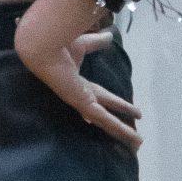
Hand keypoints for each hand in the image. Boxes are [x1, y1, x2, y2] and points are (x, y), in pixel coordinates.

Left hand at [14, 13, 141, 151]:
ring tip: (137, 144)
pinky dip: (120, 130)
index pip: (100, 95)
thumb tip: (109, 36)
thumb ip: (96, 42)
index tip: (121, 109)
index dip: (113, 103)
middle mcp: (79, 95)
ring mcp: (81, 102)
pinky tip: (132, 140)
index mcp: (78, 82)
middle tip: (133, 131)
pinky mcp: (83, 104)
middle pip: (104, 113)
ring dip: (122, 132)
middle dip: (119, 122)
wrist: (44, 46)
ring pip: (106, 121)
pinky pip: (105, 120)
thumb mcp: (84, 44)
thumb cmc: (57, 43)